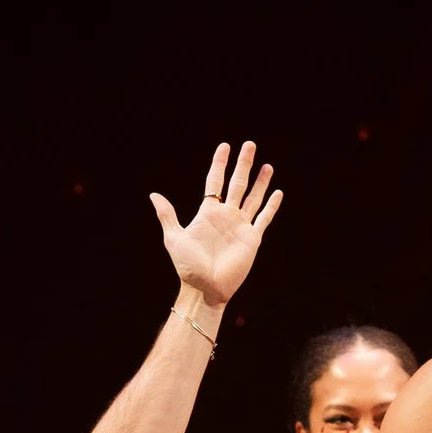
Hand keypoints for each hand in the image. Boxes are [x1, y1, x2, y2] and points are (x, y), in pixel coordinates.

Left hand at [149, 141, 282, 307]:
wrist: (205, 288)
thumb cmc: (188, 267)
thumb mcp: (174, 238)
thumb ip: (168, 216)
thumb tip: (154, 195)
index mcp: (208, 213)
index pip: (215, 182)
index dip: (219, 163)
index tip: (224, 146)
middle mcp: (226, 216)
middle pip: (237, 184)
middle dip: (243, 164)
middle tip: (249, 145)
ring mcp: (240, 226)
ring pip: (253, 198)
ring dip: (260, 182)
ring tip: (267, 165)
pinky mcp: (252, 239)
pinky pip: (263, 219)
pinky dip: (271, 206)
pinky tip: (277, 192)